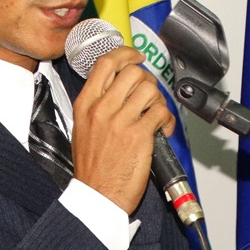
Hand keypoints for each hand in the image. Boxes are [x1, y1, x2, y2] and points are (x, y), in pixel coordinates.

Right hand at [70, 46, 175, 213]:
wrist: (96, 195)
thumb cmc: (91, 167)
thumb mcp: (82, 128)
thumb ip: (97, 105)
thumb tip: (117, 88)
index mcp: (85, 104)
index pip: (105, 64)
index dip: (126, 54)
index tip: (135, 56)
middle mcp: (102, 109)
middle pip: (132, 72)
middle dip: (146, 80)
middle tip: (148, 94)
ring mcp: (120, 121)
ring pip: (150, 89)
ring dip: (158, 101)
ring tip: (155, 115)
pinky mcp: (139, 135)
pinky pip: (161, 112)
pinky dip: (167, 119)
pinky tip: (162, 129)